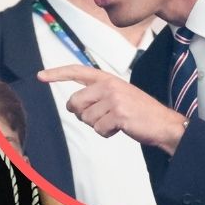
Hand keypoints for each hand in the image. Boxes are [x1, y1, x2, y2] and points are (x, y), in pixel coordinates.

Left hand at [38, 65, 188, 155]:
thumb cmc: (140, 113)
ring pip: (86, 119)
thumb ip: (96, 96)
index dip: (57, 74)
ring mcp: (114, 98)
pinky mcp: (118, 113)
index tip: (40, 76)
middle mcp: (109, 85)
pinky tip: (121, 128)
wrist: (165, 124)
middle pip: (74, 103)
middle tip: (101, 117)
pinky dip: (107, 133)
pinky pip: (98, 129)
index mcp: (108, 79)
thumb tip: (72, 106)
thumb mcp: (118, 96)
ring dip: (98, 125)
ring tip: (117, 121)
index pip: (77, 71)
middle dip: (82, 115)